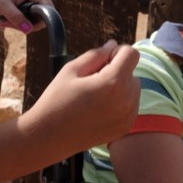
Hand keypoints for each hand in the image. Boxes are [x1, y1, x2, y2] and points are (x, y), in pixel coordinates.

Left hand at [0, 0, 51, 32]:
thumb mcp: (2, 5)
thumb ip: (15, 17)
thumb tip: (28, 29)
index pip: (47, 16)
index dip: (33, 25)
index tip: (16, 24)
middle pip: (41, 19)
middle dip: (24, 25)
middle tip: (6, 22)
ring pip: (35, 19)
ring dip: (20, 23)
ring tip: (5, 20)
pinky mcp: (33, 1)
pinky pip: (31, 16)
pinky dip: (20, 19)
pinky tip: (8, 17)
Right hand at [21, 40, 141, 156]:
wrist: (49, 137)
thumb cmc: (57, 100)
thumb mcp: (71, 70)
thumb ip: (96, 54)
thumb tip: (113, 45)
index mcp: (114, 82)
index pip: (131, 54)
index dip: (117, 53)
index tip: (102, 61)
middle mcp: (127, 99)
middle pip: (132, 72)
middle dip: (116, 71)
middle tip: (91, 83)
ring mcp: (129, 115)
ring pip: (133, 89)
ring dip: (120, 87)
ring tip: (94, 97)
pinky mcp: (126, 127)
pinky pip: (131, 105)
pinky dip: (120, 103)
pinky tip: (98, 109)